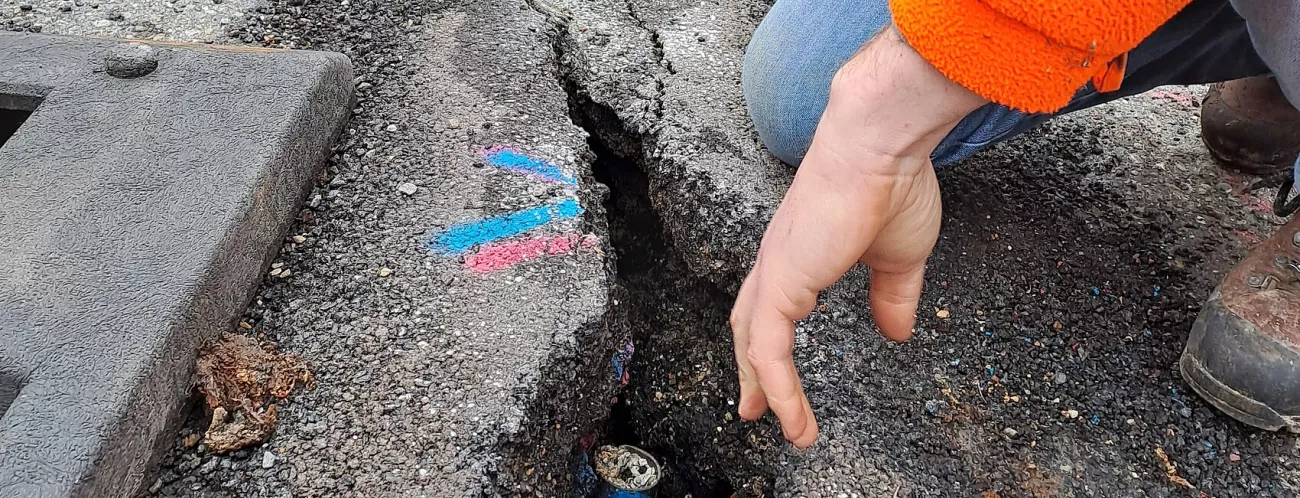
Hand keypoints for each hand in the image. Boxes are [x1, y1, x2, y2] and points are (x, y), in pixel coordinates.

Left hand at [729, 25, 987, 447]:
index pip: (772, 303)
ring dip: (767, 390)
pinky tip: (789, 416)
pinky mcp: (782, 282)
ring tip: (788, 429)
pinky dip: (777, 387)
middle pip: (748, 324)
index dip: (769, 337)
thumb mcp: (900, 256)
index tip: (775, 369)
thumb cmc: (893, 182)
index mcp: (801, 250)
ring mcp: (776, 271)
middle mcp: (780, 260)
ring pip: (755, 343)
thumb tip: (896, 333)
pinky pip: (769, 348)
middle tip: (754, 408)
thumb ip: (893, 296)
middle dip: (750, 370)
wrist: (881, 143)